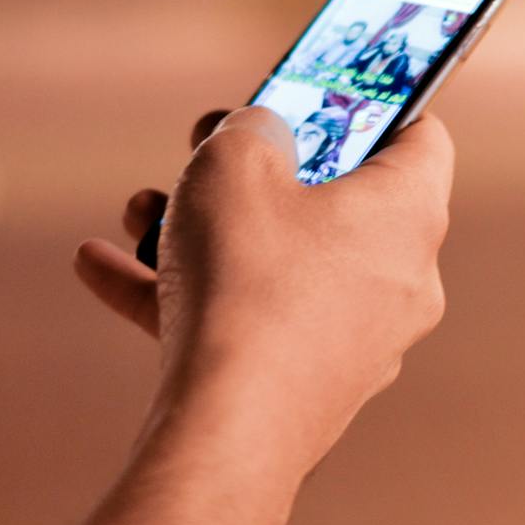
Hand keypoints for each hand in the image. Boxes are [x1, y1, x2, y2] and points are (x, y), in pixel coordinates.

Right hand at [74, 106, 452, 468]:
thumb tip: (258, 133)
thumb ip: (250, 127)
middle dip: (258, 169)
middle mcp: (400, 279)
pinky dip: (188, 293)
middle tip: (204, 147)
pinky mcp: (310, 386)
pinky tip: (103, 268)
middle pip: (336, 199)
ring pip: (281, 261)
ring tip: (139, 212)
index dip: (371, 101)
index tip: (314, 92)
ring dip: (207, 230)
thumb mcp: (233, 164)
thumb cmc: (246, 283)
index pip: (421, 134)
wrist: (225, 432)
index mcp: (408, 213)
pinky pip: (250, 320)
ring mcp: (358, 340)